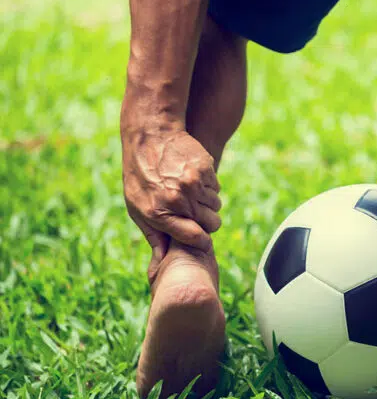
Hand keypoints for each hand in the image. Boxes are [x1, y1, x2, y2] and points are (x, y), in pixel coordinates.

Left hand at [122, 125, 221, 281]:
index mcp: (160, 213)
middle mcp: (178, 199)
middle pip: (212, 224)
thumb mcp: (137, 207)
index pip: (195, 238)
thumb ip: (153, 235)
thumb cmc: (140, 175)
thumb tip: (161, 263)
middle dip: (206, 221)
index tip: (202, 240)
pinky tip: (193, 178)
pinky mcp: (205, 169)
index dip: (202, 242)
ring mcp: (193, 183)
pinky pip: (216, 187)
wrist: (150, 135)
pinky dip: (209, 186)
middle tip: (195, 213)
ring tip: (190, 192)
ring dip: (207, 202)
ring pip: (216, 205)